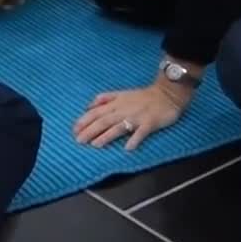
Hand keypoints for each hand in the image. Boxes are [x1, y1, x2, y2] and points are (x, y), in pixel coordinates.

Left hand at [73, 79, 193, 149]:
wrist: (167, 94)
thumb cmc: (143, 96)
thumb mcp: (121, 93)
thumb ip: (105, 98)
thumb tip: (88, 105)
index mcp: (116, 103)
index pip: (96, 112)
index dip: (84, 121)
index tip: (74, 130)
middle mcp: (123, 110)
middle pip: (104, 121)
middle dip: (90, 130)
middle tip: (79, 141)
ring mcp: (137, 117)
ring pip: (119, 127)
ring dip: (106, 136)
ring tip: (96, 145)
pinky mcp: (150, 123)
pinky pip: (141, 132)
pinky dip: (135, 139)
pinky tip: (128, 148)